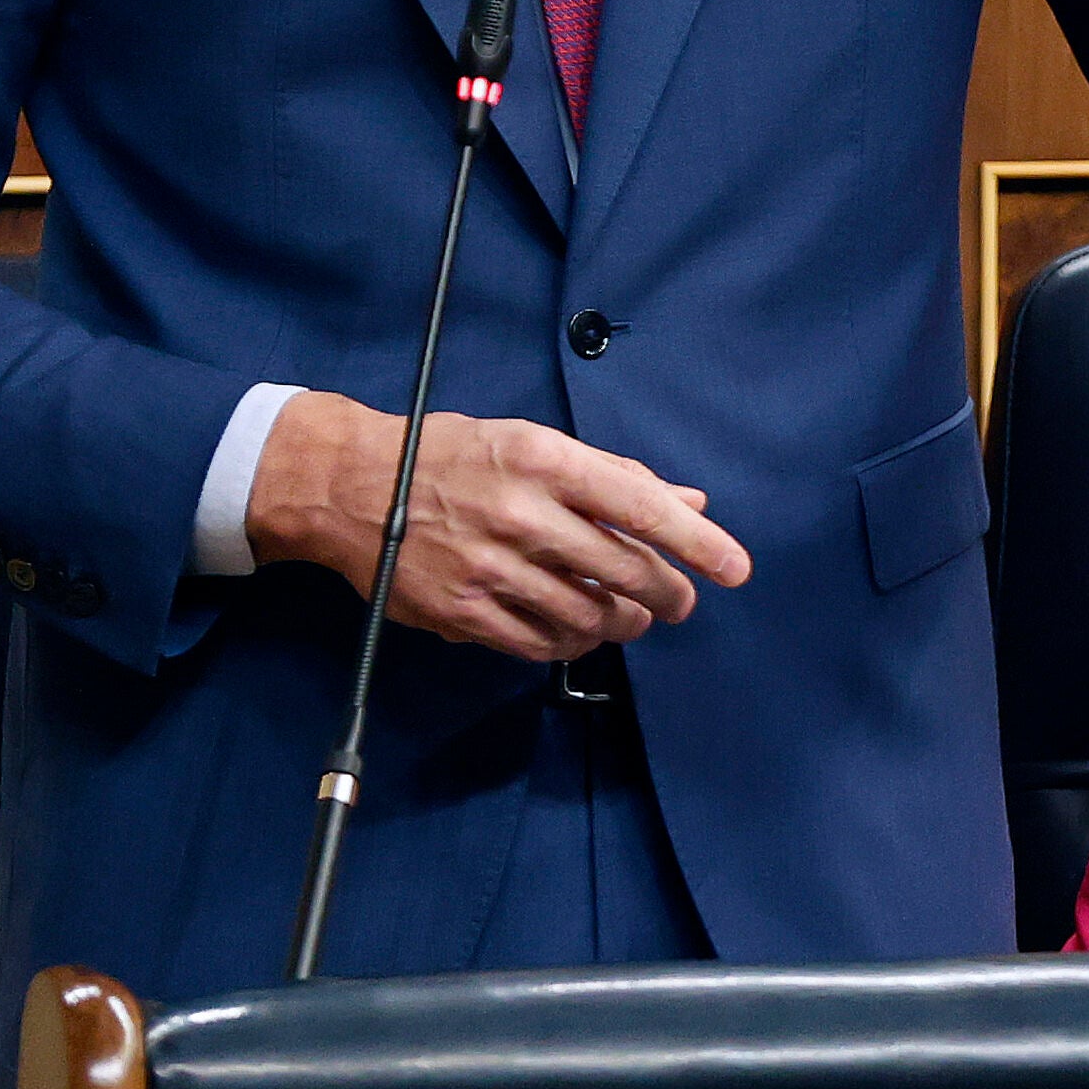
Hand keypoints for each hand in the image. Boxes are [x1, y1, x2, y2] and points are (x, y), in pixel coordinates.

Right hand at [246, 392, 753, 663]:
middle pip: (623, 570)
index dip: (697, 542)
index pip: (641, 507)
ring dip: (623, 622)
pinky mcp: (461, 613)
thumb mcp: (535, 444)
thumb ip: (614, 476)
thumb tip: (689, 501)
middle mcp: (520, 514)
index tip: (735, 567)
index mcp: (544, 461)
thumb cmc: (453, 455)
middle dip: (668, 593)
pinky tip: (579, 629)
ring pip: (588, 615)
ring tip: (630, 616)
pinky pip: (539, 644)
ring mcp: (489, 569)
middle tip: (680, 601)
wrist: (353, 487)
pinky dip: (571, 642)